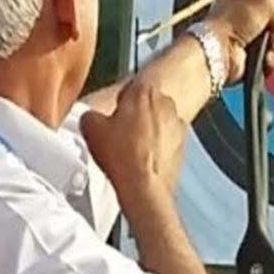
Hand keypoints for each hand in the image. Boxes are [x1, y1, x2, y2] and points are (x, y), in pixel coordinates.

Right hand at [79, 79, 188, 215]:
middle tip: (120, 134)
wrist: (144, 186)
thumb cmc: (122, 156)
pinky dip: (158, 147)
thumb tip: (92, 118)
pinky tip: (144, 161)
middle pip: (146, 104)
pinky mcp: (183, 145)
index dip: (119, 104)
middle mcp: (165, 103)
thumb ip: (90, 115)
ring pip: (159, 122)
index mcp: (143, 92)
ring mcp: (178, 124)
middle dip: (135, 116)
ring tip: (132, 150)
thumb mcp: (91, 128)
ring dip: (148, 132)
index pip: (130, 87)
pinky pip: (168, 140)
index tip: (113, 116)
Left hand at [203, 0, 273, 83]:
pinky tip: (265, 59)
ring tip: (270, 46)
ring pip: (272, 43)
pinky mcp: (246, 60)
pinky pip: (268, 62)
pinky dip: (270, 62)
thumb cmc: (234, 18)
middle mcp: (240, 18)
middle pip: (271, 21)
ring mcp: (243, 40)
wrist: (221, 48)